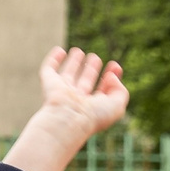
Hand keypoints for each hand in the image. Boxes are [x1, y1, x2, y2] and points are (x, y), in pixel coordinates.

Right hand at [0, 48, 128, 170]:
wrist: (67, 120)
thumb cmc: (93, 116)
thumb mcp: (117, 105)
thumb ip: (120, 90)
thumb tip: (110, 76)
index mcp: (93, 107)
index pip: (102, 90)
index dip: (111, 77)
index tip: (115, 66)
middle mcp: (77, 99)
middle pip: (84, 82)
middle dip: (91, 69)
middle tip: (95, 58)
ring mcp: (62, 91)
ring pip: (68, 75)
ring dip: (73, 63)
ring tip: (78, 51)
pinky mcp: (49, 83)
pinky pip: (49, 70)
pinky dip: (53, 59)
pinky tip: (60, 50)